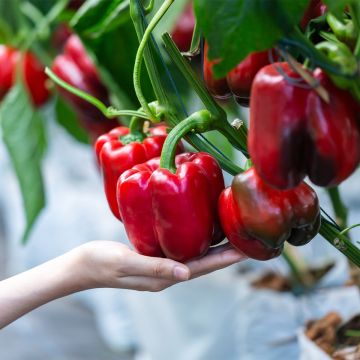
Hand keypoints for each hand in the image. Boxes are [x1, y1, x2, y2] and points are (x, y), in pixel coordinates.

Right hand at [74, 241, 245, 291]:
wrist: (80, 265)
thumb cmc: (98, 263)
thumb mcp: (124, 263)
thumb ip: (154, 268)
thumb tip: (186, 274)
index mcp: (163, 278)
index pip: (202, 268)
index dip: (225, 259)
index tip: (247, 250)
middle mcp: (166, 273)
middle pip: (204, 262)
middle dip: (226, 253)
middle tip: (247, 239)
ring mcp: (160, 265)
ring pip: (194, 254)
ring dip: (214, 246)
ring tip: (231, 233)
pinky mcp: (153, 255)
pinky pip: (180, 247)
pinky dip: (194, 239)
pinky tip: (199, 228)